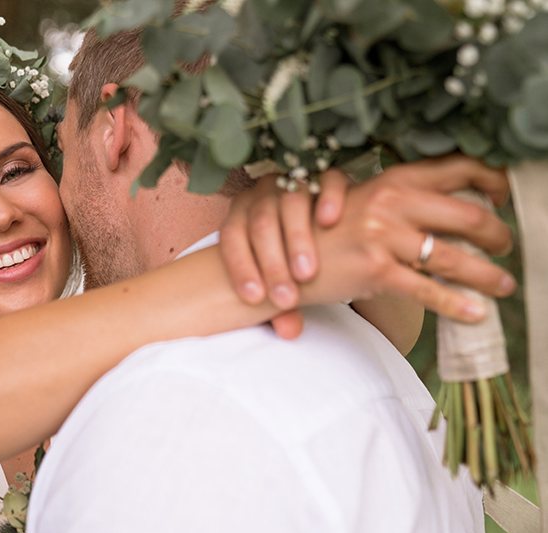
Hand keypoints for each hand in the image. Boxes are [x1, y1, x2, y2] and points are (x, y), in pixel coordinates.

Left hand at [219, 168, 356, 338]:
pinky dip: (328, 197)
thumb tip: (290, 331)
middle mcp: (262, 193)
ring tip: (307, 273)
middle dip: (271, 263)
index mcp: (241, 215)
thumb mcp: (283, 278)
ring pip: (290, 200)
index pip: (231, 238)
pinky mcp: (327, 173)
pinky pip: (326, 178)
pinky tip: (330, 221)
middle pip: (260, 222)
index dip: (240, 268)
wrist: (324, 220)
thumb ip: (283, 304)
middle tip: (287, 297)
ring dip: (297, 239)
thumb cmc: (292, 255)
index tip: (255, 299)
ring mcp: (293, 179)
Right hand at [309, 157, 514, 321]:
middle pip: (468, 214)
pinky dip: (457, 304)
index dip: (491, 179)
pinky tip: (476, 313)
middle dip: (498, 235)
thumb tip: (444, 214)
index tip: (503, 194)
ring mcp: (383, 235)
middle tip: (506, 247)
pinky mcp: (375, 269)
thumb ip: (400, 201)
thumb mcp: (361, 204)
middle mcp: (392, 201)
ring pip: (454, 257)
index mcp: (393, 179)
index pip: (457, 167)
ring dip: (488, 275)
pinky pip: (428, 289)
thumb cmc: (322, 234)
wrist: (280, 256)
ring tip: (503, 285)